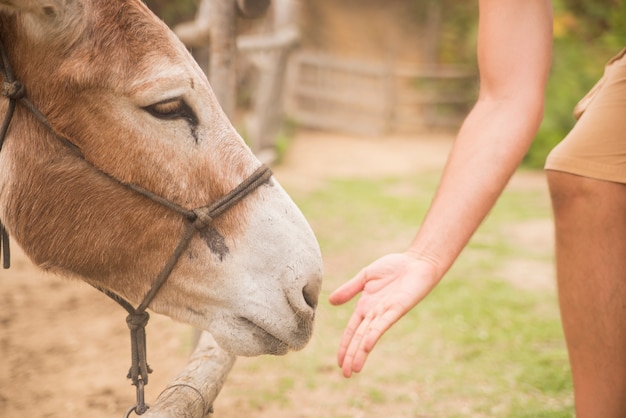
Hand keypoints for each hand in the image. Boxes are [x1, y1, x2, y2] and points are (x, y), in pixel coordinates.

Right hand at [328, 253, 439, 376]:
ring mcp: (385, 312)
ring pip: (369, 336)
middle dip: (351, 355)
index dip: (344, 345)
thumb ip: (349, 289)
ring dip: (361, 352)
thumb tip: (330, 301)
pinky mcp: (397, 309)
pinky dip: (374, 334)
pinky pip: (383, 324)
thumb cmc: (394, 267)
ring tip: (355, 369)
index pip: (352, 330)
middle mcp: (375, 313)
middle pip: (359, 338)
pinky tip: (367, 346)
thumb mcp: (366, 276)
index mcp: (366, 306)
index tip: (339, 362)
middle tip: (346, 375)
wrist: (417, 261)